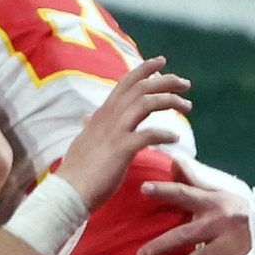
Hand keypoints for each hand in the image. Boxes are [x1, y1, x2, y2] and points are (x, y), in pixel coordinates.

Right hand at [54, 56, 192, 208]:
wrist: (68, 191)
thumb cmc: (78, 170)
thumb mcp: (84, 141)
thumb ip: (91, 127)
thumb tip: (87, 118)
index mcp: (103, 114)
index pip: (126, 82)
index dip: (144, 69)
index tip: (162, 62)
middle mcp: (109, 116)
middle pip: (141, 87)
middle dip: (166, 81)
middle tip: (185, 84)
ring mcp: (115, 131)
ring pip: (146, 102)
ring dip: (170, 101)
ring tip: (187, 106)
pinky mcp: (121, 149)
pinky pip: (149, 134)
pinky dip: (165, 134)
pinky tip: (175, 138)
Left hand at [136, 163, 254, 254]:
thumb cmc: (233, 206)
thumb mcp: (217, 190)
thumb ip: (194, 180)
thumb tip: (174, 163)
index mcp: (214, 202)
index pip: (185, 194)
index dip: (164, 191)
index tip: (143, 189)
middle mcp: (221, 222)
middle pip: (186, 235)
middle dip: (162, 245)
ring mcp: (231, 243)